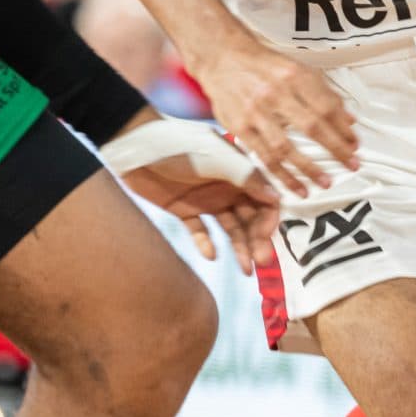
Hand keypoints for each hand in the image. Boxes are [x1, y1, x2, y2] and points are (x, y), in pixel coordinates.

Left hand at [108, 113, 282, 272]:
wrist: (137, 147)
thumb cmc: (181, 146)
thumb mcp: (218, 159)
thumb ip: (247, 178)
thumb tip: (278, 198)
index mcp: (240, 171)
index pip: (265, 199)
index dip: (269, 219)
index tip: (266, 237)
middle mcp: (228, 187)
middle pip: (250, 219)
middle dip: (258, 240)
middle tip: (261, 263)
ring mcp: (206, 200)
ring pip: (230, 229)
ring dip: (239, 248)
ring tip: (245, 271)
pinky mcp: (184, 210)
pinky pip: (200, 231)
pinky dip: (206, 244)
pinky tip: (211, 256)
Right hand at [187, 36, 358, 197]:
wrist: (221, 57)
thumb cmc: (263, 64)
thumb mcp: (296, 69)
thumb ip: (323, 93)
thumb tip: (348, 120)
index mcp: (294, 75)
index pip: (326, 106)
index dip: (343, 129)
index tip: (354, 145)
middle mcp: (276, 93)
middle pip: (312, 126)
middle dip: (336, 149)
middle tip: (351, 164)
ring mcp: (256, 112)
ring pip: (286, 147)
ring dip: (308, 168)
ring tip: (324, 183)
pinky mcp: (240, 127)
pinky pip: (263, 156)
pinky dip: (280, 174)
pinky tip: (294, 186)